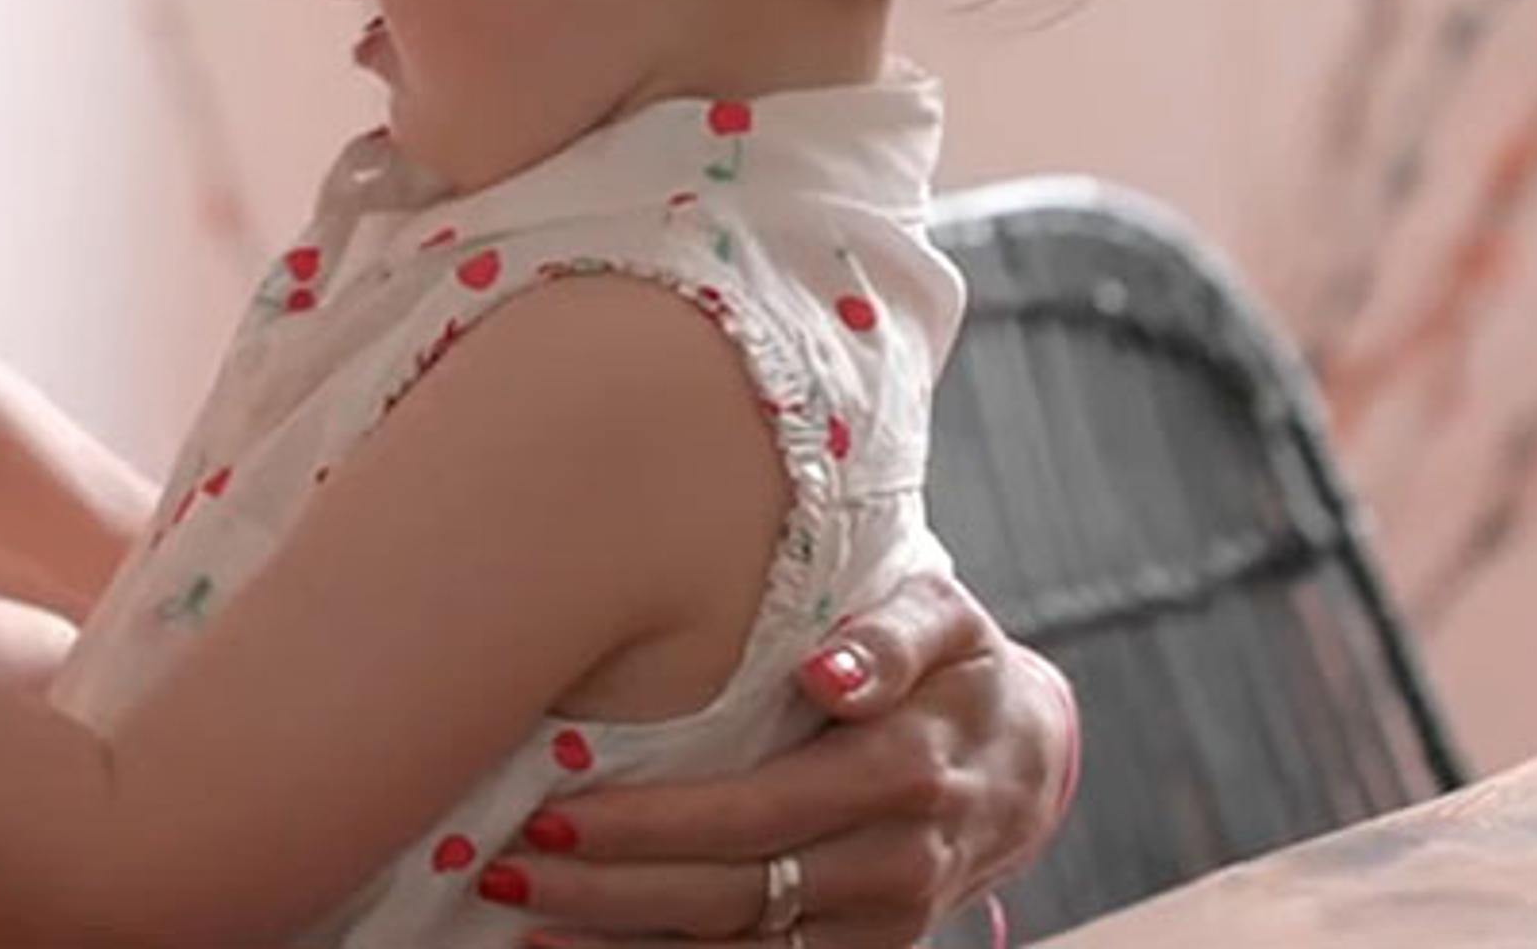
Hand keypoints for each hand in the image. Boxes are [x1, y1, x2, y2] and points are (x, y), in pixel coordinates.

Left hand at [500, 570, 1079, 946]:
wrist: (1027, 758)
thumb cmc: (956, 666)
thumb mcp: (942, 619)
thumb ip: (889, 639)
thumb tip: (830, 674)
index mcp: (902, 772)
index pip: (756, 813)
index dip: (653, 825)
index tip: (556, 813)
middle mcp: (893, 863)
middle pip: (732, 893)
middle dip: (610, 889)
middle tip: (509, 870)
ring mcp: (882, 922)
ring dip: (626, 944)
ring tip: (524, 921)